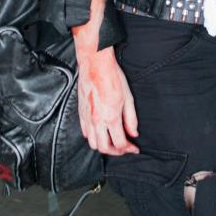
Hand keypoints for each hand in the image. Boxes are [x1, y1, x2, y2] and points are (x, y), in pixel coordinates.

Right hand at [71, 0, 138, 155]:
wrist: (95, 64)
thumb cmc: (112, 77)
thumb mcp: (128, 97)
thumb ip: (131, 118)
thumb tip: (133, 133)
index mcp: (111, 117)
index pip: (120, 143)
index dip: (128, 149)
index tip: (134, 148)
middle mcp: (97, 120)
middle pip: (104, 148)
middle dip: (116, 152)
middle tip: (124, 148)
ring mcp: (87, 117)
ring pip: (92, 143)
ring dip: (103, 146)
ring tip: (112, 141)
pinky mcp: (81, 112)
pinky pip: (85, 132)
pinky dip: (92, 137)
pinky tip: (100, 132)